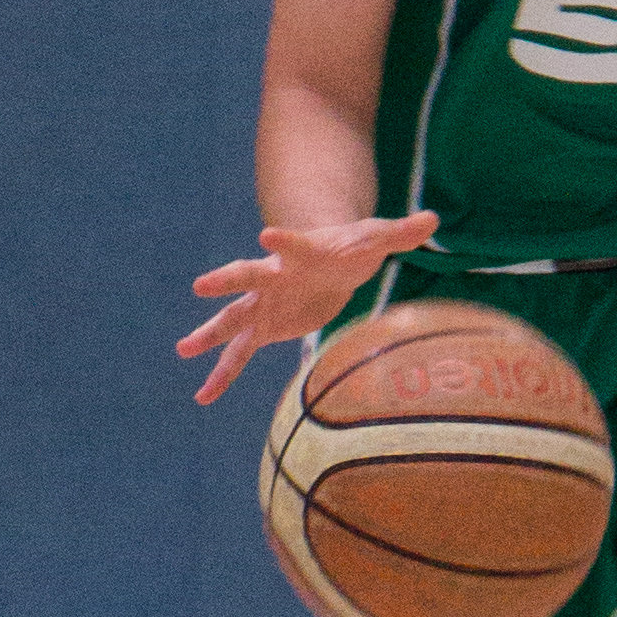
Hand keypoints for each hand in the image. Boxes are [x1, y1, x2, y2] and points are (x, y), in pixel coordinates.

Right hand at [177, 212, 439, 403]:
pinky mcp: (265, 327)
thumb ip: (401, 233)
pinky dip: (222, 376)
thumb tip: (434, 219)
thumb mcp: (379, 239)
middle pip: (248, 277)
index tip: (267, 235)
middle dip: (227, 282)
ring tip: (183, 349)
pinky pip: (239, 355)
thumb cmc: (354, 246)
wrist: (330, 260)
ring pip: (233, 320)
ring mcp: (265, 302)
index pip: (293, 244)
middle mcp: (274, 276)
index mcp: (301, 252)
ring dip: (210, 336)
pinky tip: (203, 397)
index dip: (284, 241)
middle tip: (201, 286)